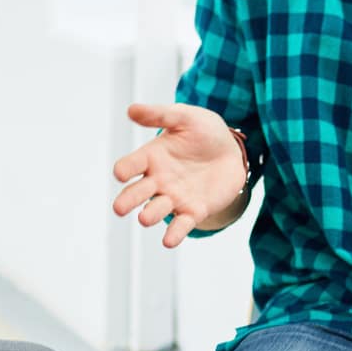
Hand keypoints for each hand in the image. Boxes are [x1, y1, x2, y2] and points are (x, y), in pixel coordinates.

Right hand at [111, 103, 246, 248]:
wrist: (232, 150)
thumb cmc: (203, 131)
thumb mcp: (184, 117)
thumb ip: (160, 115)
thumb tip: (131, 109)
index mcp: (151, 157)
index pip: (130, 165)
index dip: (124, 170)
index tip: (121, 172)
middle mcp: (158, 180)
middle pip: (136, 193)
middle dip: (128, 200)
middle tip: (120, 208)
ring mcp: (175, 197)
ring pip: (156, 210)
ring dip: (149, 215)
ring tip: (145, 218)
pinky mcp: (194, 210)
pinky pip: (181, 224)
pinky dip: (174, 234)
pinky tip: (168, 241)